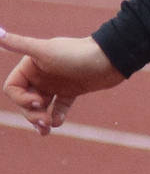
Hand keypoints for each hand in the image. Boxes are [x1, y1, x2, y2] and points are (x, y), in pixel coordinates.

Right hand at [0, 28, 123, 133]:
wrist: (111, 58)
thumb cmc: (77, 53)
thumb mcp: (46, 51)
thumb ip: (21, 44)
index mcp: (31, 65)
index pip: (12, 88)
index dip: (21, 99)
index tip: (38, 102)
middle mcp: (41, 74)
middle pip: (25, 101)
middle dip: (31, 114)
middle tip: (44, 122)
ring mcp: (56, 83)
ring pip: (41, 107)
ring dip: (41, 119)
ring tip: (48, 129)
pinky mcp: (72, 90)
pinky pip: (59, 107)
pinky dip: (57, 116)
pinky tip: (59, 122)